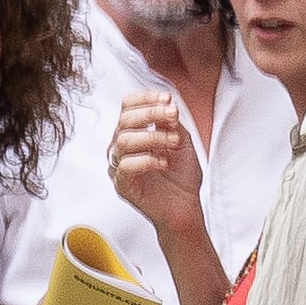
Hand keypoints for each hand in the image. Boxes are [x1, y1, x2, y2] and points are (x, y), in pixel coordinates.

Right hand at [107, 93, 206, 244]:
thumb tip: (166, 105)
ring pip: (124, 141)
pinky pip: (125, 166)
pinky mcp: (122, 185)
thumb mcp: (181, 140)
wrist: (185, 206)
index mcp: (133, 132)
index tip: (167, 98)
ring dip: (153, 137)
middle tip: (172, 116)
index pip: (128, 106)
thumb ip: (171, 122)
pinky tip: (163, 162)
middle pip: (124, 120)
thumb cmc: (181, 176)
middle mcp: (122, 146)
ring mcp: (119, 166)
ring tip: (173, 141)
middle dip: (151, 113)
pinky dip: (147, 160)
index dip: (146, 98)